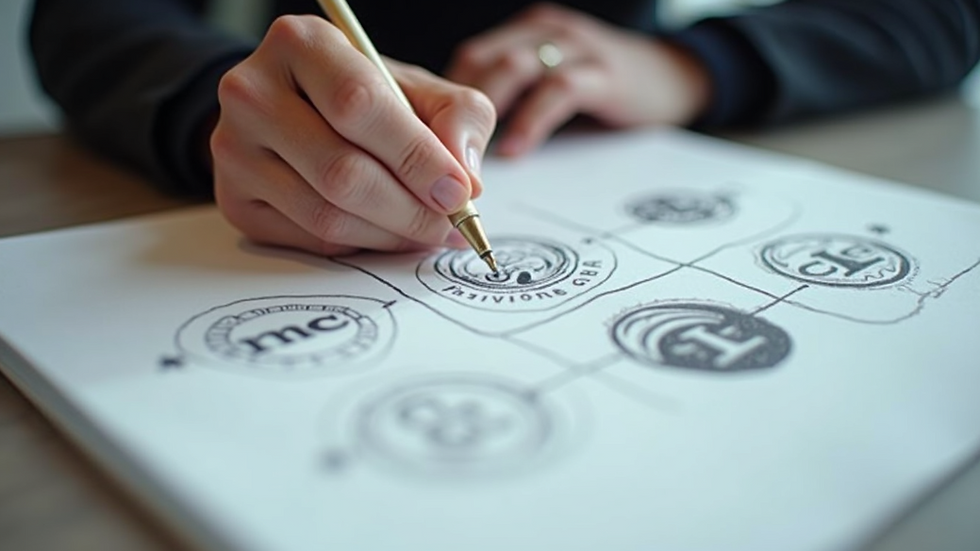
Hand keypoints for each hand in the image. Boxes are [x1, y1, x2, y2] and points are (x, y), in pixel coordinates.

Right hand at [210, 15, 495, 255]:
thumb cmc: (366, 97)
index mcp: (300, 43)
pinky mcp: (234, 201)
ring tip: (427, 231)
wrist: (298, 113)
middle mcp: (251, 92)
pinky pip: (310, 239)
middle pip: (341, 171)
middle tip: (450, 225)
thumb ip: (458, 118)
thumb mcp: (419, 88)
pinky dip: (362, 245)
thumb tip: (464, 179)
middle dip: (410, 209)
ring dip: (391, 234)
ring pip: (326, 214)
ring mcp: (233, 150)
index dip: (417, 156)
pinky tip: (386, 232)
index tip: (459, 191)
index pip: (359, 105)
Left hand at [446, 3, 709, 155]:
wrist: (677, 76)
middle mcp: (545, 32)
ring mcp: (576, 47)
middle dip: (455, 110)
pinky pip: (557, 92)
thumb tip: (459, 149)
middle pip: (480, 61)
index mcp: (525, 34)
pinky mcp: (604, 72)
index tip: (432, 143)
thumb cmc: (602, 88)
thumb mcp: (549, 82)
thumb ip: (511, 101)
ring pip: (512, 70)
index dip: (444, 100)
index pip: (469, 59)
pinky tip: (515, 151)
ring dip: (484, 116)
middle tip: (439, 155)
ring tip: (468, 158)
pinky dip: (530, 121)